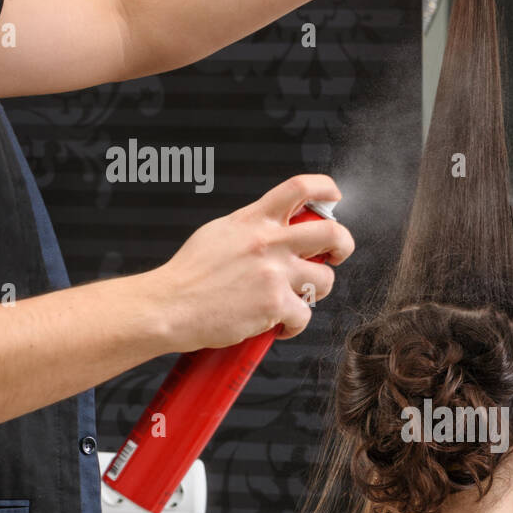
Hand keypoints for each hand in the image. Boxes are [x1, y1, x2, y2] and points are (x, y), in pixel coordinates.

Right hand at [151, 174, 354, 353]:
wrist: (169, 306)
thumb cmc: (187, 276)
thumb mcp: (218, 233)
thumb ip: (249, 228)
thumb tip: (272, 229)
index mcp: (253, 220)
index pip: (299, 188)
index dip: (325, 189)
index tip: (334, 198)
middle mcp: (268, 242)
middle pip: (331, 233)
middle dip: (343, 245)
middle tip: (336, 255)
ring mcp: (274, 273)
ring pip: (325, 280)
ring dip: (315, 292)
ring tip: (294, 298)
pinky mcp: (274, 304)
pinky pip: (305, 315)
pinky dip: (294, 324)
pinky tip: (278, 325)